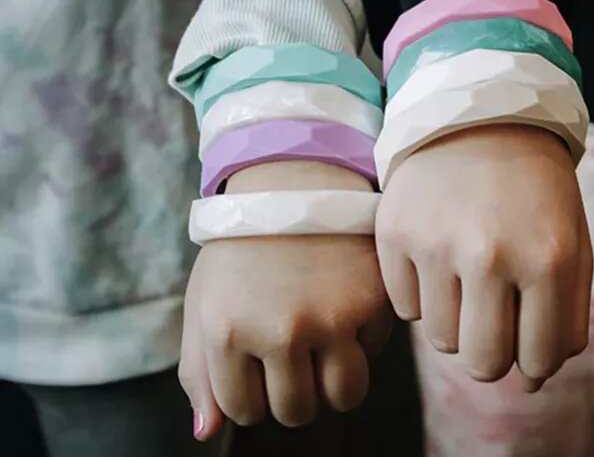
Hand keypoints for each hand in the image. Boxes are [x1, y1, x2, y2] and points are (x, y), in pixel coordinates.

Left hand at [179, 162, 391, 436]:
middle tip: (293, 348)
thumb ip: (199, 370)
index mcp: (229, 332)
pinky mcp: (373, 300)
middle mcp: (282, 331)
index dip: (252, 390)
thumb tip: (207, 432)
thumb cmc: (241, 248)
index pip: (245, 412)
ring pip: (345, 396)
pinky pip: (374, 352)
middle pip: (298, 411)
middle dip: (293, 389)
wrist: (292, 182)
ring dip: (333, 379)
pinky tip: (344, 301)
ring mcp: (333, 316)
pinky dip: (362, 338)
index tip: (257, 357)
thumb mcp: (205, 300)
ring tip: (323, 340)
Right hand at [376, 124, 591, 389]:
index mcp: (548, 258)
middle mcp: (489, 255)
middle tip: (490, 316)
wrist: (477, 116)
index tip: (526, 332)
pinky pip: (404, 308)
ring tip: (464, 277)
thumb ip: (565, 317)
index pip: (539, 359)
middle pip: (484, 362)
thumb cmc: (533, 187)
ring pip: (441, 339)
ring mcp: (435, 242)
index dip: (533, 357)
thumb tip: (531, 383)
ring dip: (455, 321)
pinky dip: (421, 294)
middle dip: (492, 353)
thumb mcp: (572, 242)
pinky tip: (435, 255)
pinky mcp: (394, 233)